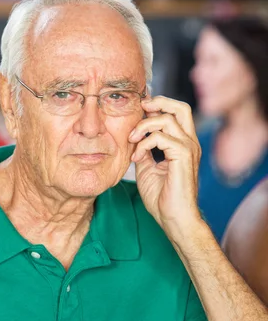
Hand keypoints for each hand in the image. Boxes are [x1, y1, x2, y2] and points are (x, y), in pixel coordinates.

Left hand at [128, 96, 201, 236]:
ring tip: (131, 140)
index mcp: (183, 144)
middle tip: (139, 107)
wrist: (173, 219)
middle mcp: (190, 143)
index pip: (175, 114)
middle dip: (158, 102)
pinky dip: (144, 144)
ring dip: (144, 126)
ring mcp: (189, 148)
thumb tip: (135, 138)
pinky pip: (161, 137)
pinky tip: (136, 158)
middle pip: (180, 107)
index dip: (157, 106)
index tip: (138, 110)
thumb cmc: (162, 199)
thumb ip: (144, 151)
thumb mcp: (147, 169)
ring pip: (167, 119)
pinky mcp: (184, 156)